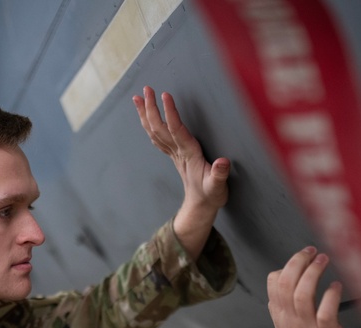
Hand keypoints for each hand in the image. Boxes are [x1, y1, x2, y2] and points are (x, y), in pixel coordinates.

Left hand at [133, 86, 229, 258]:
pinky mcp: (174, 154)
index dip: (170, 113)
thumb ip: (220, 175)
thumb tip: (222, 162)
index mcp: (189, 154)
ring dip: (145, 114)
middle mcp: (178, 152)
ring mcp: (173, 153)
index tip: (166, 95)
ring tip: (138, 97)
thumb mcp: (218, 187)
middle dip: (151, 108)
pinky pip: (157, 137)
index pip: (177, 130)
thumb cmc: (211, 194)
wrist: (200, 205)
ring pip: (154, 131)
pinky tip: (146, 115)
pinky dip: (149, 124)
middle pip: (159, 128)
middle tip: (147, 89)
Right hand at [268, 247, 353, 327]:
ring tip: (324, 260)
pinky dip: (330, 295)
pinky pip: (325, 312)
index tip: (302, 257)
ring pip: (302, 294)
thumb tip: (281, 283)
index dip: (286, 265)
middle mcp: (291, 319)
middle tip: (312, 252)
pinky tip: (336, 286)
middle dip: (298, 262)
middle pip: (285, 283)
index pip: (273, 283)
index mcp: (281, 316)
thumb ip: (282, 307)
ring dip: (313, 273)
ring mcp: (307, 327)